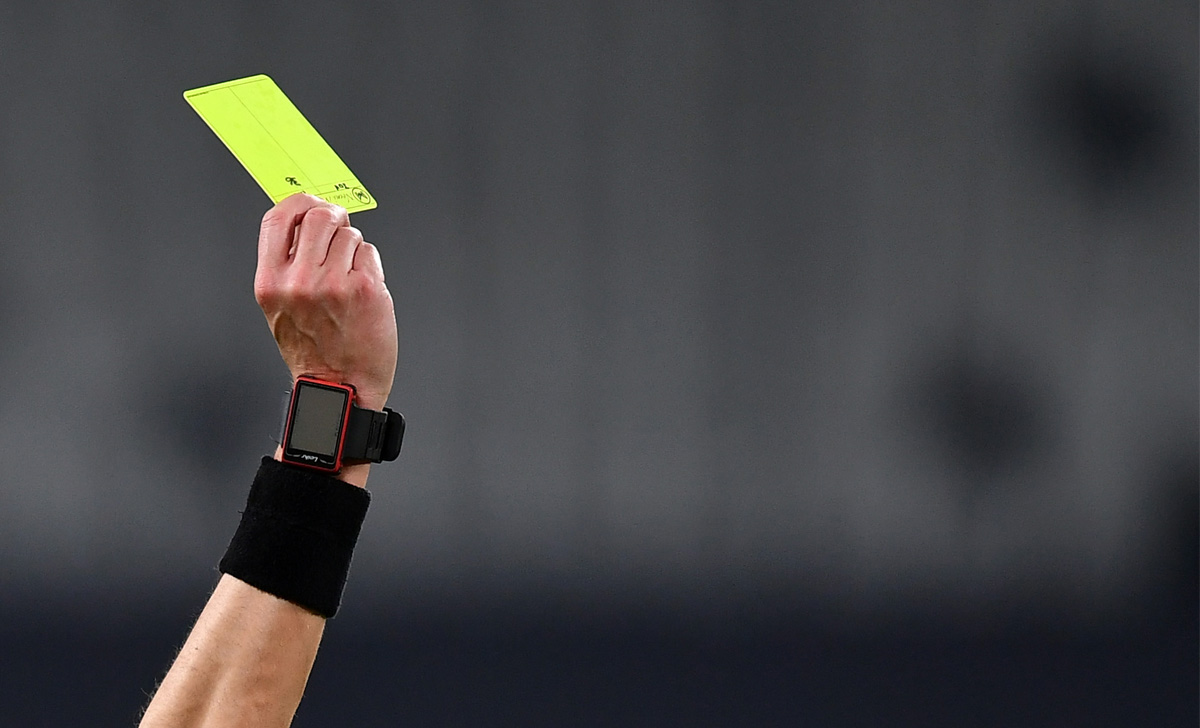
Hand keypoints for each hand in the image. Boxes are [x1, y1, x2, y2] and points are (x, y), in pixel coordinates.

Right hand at [254, 194, 396, 410]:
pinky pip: (370, 253)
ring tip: (348, 279)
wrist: (339, 387)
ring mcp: (334, 284)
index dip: (298, 203)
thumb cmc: (313, 350)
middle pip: (318, 215)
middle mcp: (299, 281)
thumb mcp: (280, 306)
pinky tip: (363, 291)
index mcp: (271, 283)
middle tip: (339, 232)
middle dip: (333, 219)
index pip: (278, 218)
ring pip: (349, 234)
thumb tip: (304, 219)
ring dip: (353, 248)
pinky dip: (370, 266)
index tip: (311, 204)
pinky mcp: (366, 289)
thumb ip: (287, 264)